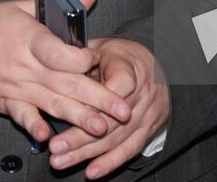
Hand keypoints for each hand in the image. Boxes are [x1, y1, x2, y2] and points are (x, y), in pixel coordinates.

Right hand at [0, 0, 130, 144]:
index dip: (81, 57)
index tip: (98, 58)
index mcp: (30, 38)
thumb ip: (60, 5)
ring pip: (53, 104)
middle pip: (67, 83)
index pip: (59, 51)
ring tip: (102, 129)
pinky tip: (48, 139)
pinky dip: (34, 127)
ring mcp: (16, 86)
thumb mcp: (22, 7)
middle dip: (98, 98)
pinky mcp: (7, 103)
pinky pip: (22, 117)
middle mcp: (26, 65)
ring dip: (78, 118)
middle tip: (123, 110)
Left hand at [48, 38, 169, 178]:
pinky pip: (129, 150)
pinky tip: (91, 172)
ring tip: (62, 161)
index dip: (96, 103)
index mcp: (130, 70)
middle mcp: (141, 96)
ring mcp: (145, 116)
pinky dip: (110, 163)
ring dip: (87, 153)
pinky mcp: (146, 131)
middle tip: (56, 147)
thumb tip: (57, 57)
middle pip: (111, 121)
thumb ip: (83, 54)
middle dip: (81, 137)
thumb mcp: (105, 47)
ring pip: (116, 139)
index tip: (71, 111)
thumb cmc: (124, 57)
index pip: (115, 89)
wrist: (160, 68)